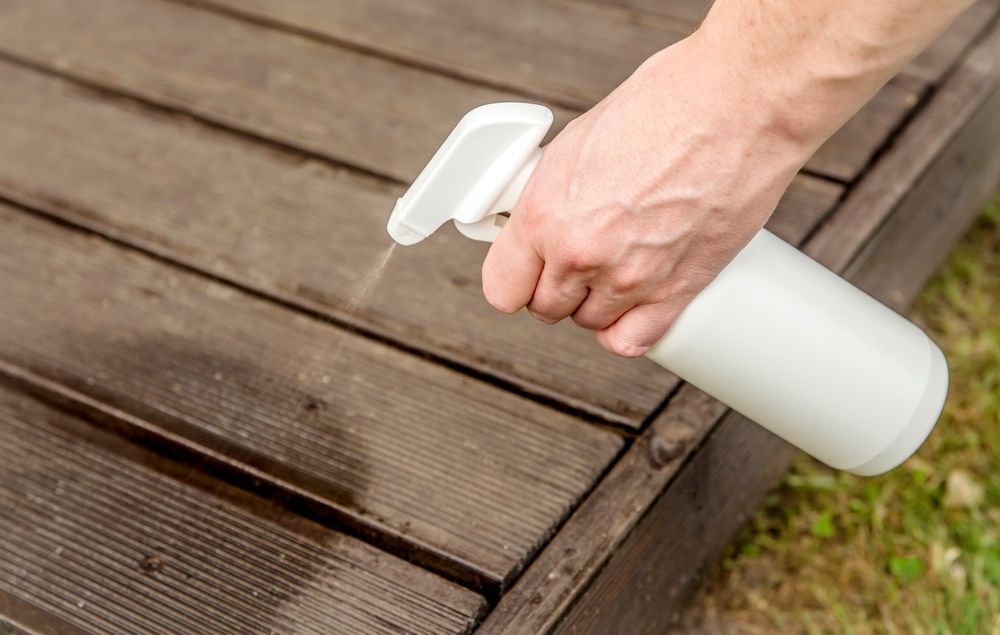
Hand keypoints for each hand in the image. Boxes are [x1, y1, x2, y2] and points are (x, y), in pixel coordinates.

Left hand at [481, 38, 809, 356]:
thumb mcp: (579, 140)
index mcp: (545, 214)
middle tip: (580, 256)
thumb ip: (554, 194)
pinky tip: (635, 304)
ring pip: (591, 323)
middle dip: (557, 286)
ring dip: (597, 302)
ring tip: (617, 266)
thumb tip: (546, 216)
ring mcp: (630, 278)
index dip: (515, 278)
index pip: (502, 288)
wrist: (738, 104)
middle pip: (547, 308)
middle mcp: (581, 254)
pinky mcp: (678, 290)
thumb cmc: (665, 103)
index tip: (526, 269)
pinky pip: (634, 340)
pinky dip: (630, 328)